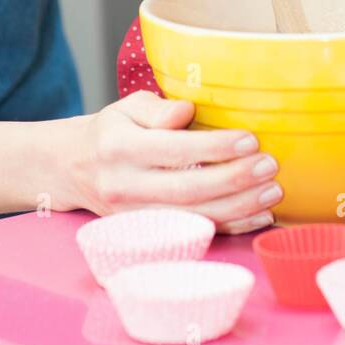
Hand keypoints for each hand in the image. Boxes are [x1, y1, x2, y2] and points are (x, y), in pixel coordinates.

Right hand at [64, 90, 283, 232]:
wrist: (72, 171)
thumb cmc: (110, 133)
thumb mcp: (126, 108)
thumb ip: (158, 108)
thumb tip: (187, 111)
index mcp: (119, 148)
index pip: (173, 149)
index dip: (214, 147)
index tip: (250, 139)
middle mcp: (125, 186)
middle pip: (186, 189)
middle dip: (234, 180)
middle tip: (269, 166)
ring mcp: (133, 216)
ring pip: (192, 218)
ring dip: (239, 208)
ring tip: (273, 192)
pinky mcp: (145, 235)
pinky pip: (192, 234)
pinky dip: (229, 227)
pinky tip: (258, 216)